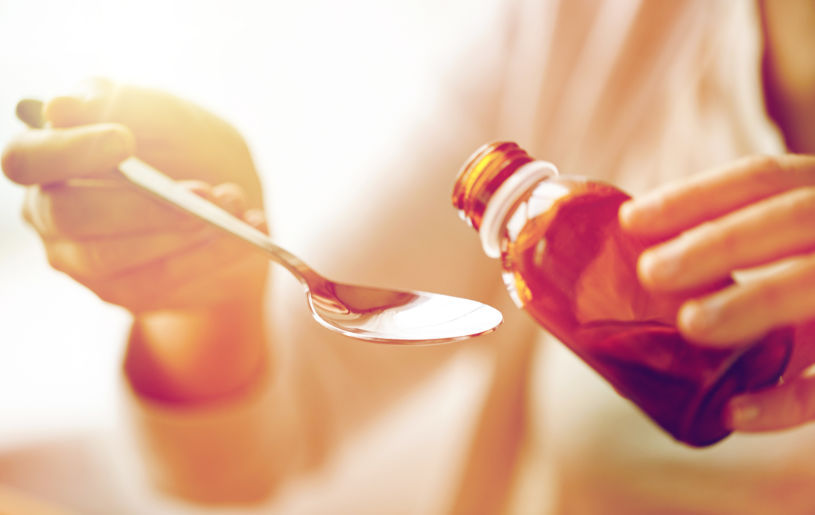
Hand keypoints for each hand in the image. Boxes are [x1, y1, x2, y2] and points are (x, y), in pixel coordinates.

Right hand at [2, 79, 269, 400]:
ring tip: (233, 204)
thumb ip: (131, 105)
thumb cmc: (191, 150)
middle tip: (204, 190)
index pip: (27, 159)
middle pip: (69, 216)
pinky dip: (212, 254)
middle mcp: (52, 213)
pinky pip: (160, 280)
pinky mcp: (123, 292)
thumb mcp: (176, 117)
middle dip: (143, 204)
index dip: (69, 151)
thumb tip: (66, 105)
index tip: (124, 140)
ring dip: (180, 232)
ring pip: (111, 258)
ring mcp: (82, 260)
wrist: (232, 207)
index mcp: (51, 159)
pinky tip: (249, 230)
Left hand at [620, 154, 814, 430]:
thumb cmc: (808, 275)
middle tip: (651, 271)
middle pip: (793, 218)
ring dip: (754, 302)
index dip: (695, 196)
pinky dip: (789, 401)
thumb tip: (639, 258)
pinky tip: (734, 412)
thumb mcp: (794, 243)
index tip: (630, 221)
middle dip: (720, 242)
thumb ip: (736, 244)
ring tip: (690, 325)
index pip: (763, 178)